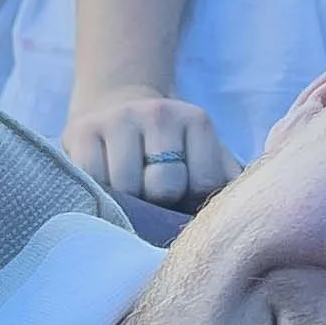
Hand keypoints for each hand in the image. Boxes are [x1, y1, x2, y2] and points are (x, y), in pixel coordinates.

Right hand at [61, 87, 238, 203]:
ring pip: (125, 188)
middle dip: (158, 203)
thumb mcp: (205, 155)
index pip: (202, 183)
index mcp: (196, 120)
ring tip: (128, 194)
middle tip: (151, 198)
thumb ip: (229, 181)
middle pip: (163, 187)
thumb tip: (246, 217)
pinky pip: (91, 181)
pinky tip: (103, 187)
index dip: (191, 201)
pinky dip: (96, 194)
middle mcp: (158, 113)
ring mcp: (117, 119)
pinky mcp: (80, 131)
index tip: (183, 196)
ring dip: (126, 202)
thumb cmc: (170, 149)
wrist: (116, 107)